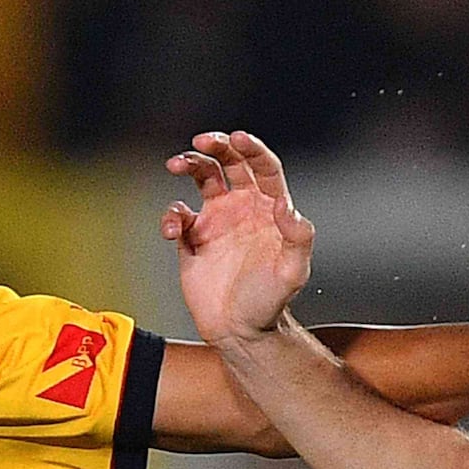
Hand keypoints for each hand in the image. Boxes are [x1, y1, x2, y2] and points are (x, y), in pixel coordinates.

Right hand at [161, 130, 313, 342]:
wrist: (240, 331)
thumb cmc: (271, 302)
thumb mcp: (293, 272)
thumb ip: (298, 238)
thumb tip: (288, 206)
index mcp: (269, 208)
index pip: (262, 167)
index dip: (251, 148)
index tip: (237, 137)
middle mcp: (243, 207)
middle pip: (229, 162)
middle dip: (216, 145)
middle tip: (202, 141)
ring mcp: (216, 220)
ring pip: (200, 178)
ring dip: (188, 164)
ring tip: (174, 164)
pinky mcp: (192, 238)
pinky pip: (177, 215)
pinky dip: (171, 216)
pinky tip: (173, 230)